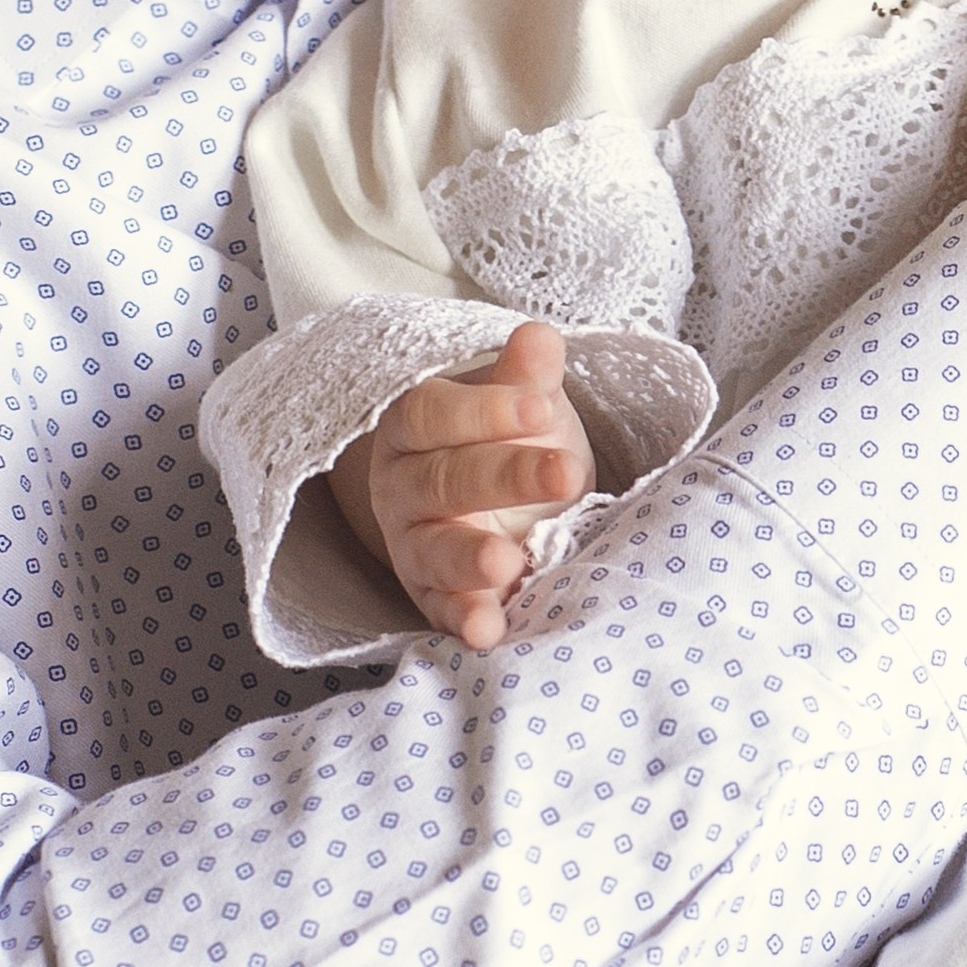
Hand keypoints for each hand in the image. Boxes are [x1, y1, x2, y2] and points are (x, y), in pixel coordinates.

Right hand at [333, 321, 595, 650]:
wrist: (499, 504)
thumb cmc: (507, 443)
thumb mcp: (523, 407)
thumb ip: (527, 377)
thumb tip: (541, 335)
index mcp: (411, 426)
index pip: (431, 413)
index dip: (483, 411)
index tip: (542, 406)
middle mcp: (401, 487)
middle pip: (442, 480)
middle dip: (505, 477)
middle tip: (565, 473)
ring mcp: (412, 546)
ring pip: (432, 551)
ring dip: (469, 560)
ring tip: (509, 562)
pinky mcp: (431, 598)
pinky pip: (442, 612)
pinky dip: (465, 622)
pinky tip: (491, 631)